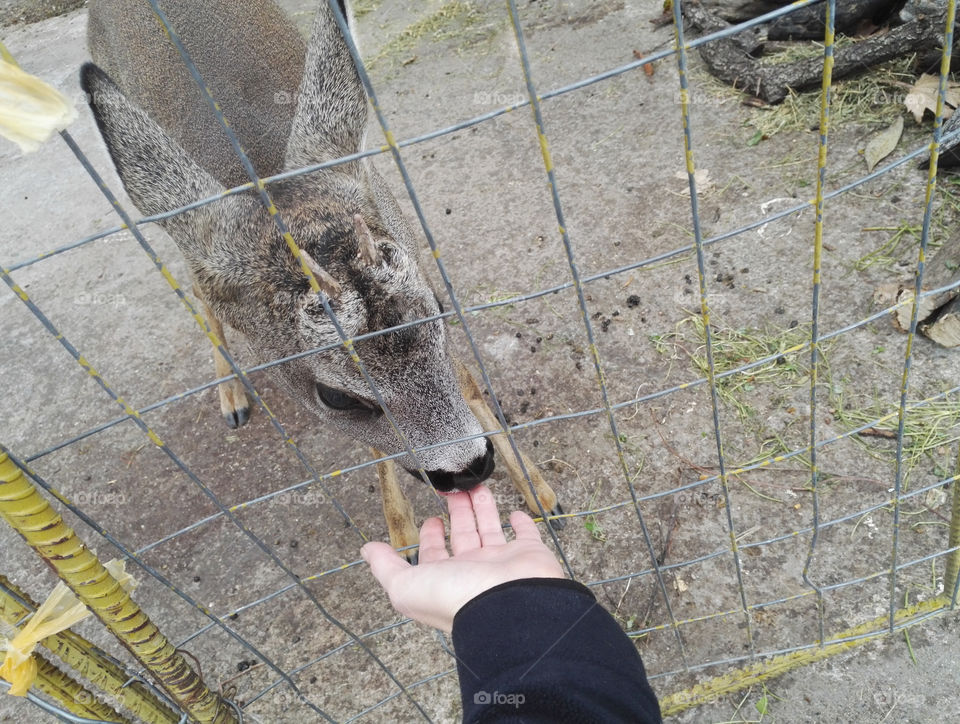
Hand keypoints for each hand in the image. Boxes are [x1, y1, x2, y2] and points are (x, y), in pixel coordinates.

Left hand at [361, 484, 564, 631]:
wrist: (508, 604)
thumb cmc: (456, 597)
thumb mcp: (406, 585)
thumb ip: (386, 567)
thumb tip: (366, 551)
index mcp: (446, 578)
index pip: (435, 554)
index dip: (430, 536)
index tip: (431, 519)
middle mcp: (474, 571)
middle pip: (463, 537)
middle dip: (456, 514)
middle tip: (451, 491)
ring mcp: (502, 562)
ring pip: (489, 529)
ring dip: (481, 509)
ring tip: (474, 486)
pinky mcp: (529, 553)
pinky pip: (526, 534)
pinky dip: (521, 523)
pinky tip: (514, 512)